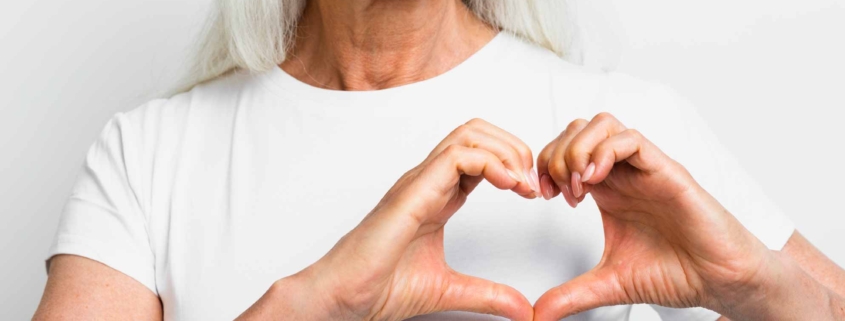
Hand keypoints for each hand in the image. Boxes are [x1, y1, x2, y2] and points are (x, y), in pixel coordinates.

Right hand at [244, 119, 539, 320]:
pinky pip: (457, 156)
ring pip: (469, 134)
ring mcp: (419, 182)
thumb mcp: (450, 290)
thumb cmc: (380, 287)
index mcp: (436, 196)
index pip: (480, 155)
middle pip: (477, 132)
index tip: (533, 193)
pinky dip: (491, 162)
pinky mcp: (413, 192)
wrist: (345, 298)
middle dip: (514, 148)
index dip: (512, 164)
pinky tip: (507, 185)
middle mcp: (428, 181)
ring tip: (523, 184)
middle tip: (533, 184)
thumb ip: (487, 295)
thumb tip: (522, 309)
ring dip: (506, 151)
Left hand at [532, 112, 774, 319]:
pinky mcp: (666, 172)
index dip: (544, 166)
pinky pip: (631, 140)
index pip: (564, 152)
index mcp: (607, 190)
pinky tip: (595, 182)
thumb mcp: (609, 283)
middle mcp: (623, 174)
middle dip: (556, 155)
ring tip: (577, 187)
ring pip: (601, 125)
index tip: (543, 196)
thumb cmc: (676, 271)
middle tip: (559, 192)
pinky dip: (605, 153)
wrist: (719, 281)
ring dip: (578, 150)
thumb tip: (540, 314)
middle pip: (577, 130)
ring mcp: (644, 170)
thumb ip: (572, 294)